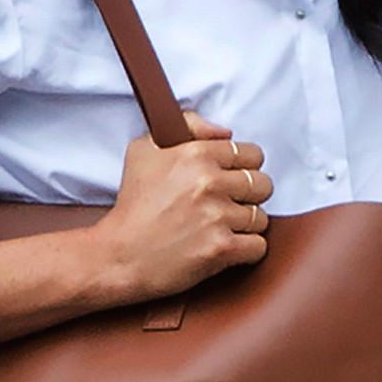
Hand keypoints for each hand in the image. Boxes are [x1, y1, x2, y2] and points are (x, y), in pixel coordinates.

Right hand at [91, 120, 272, 302]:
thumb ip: (188, 126)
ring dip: (245, 225)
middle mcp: (209, 182)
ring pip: (261, 217)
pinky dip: (246, 250)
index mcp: (196, 154)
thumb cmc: (133, 205)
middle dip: (248, 196)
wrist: (118, 255)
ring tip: (219, 228)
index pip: (251, 154)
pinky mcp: (220, 248)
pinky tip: (225, 247)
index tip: (231, 180)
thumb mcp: (145, 150)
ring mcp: (216, 216)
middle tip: (226, 205)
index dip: (244, 168)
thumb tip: (226, 132)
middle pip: (262, 185)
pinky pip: (258, 246)